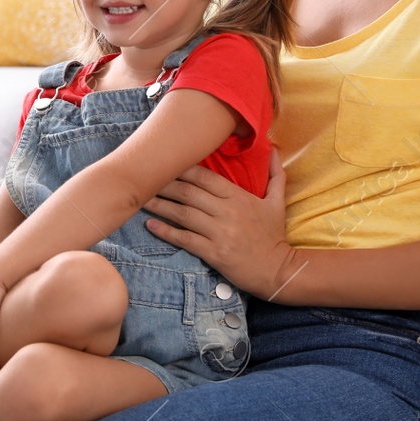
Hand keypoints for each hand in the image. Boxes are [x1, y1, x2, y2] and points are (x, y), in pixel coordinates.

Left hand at [144, 149, 297, 299]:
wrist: (278, 270)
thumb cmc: (274, 235)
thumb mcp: (277, 202)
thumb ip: (275, 175)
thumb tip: (273, 150)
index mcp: (239, 197)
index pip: (206, 178)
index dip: (183, 169)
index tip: (165, 163)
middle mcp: (228, 213)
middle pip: (189, 193)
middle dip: (164, 184)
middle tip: (144, 179)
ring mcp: (220, 233)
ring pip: (183, 215)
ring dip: (160, 206)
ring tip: (141, 199)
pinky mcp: (214, 253)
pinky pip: (185, 240)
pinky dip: (166, 232)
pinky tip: (150, 225)